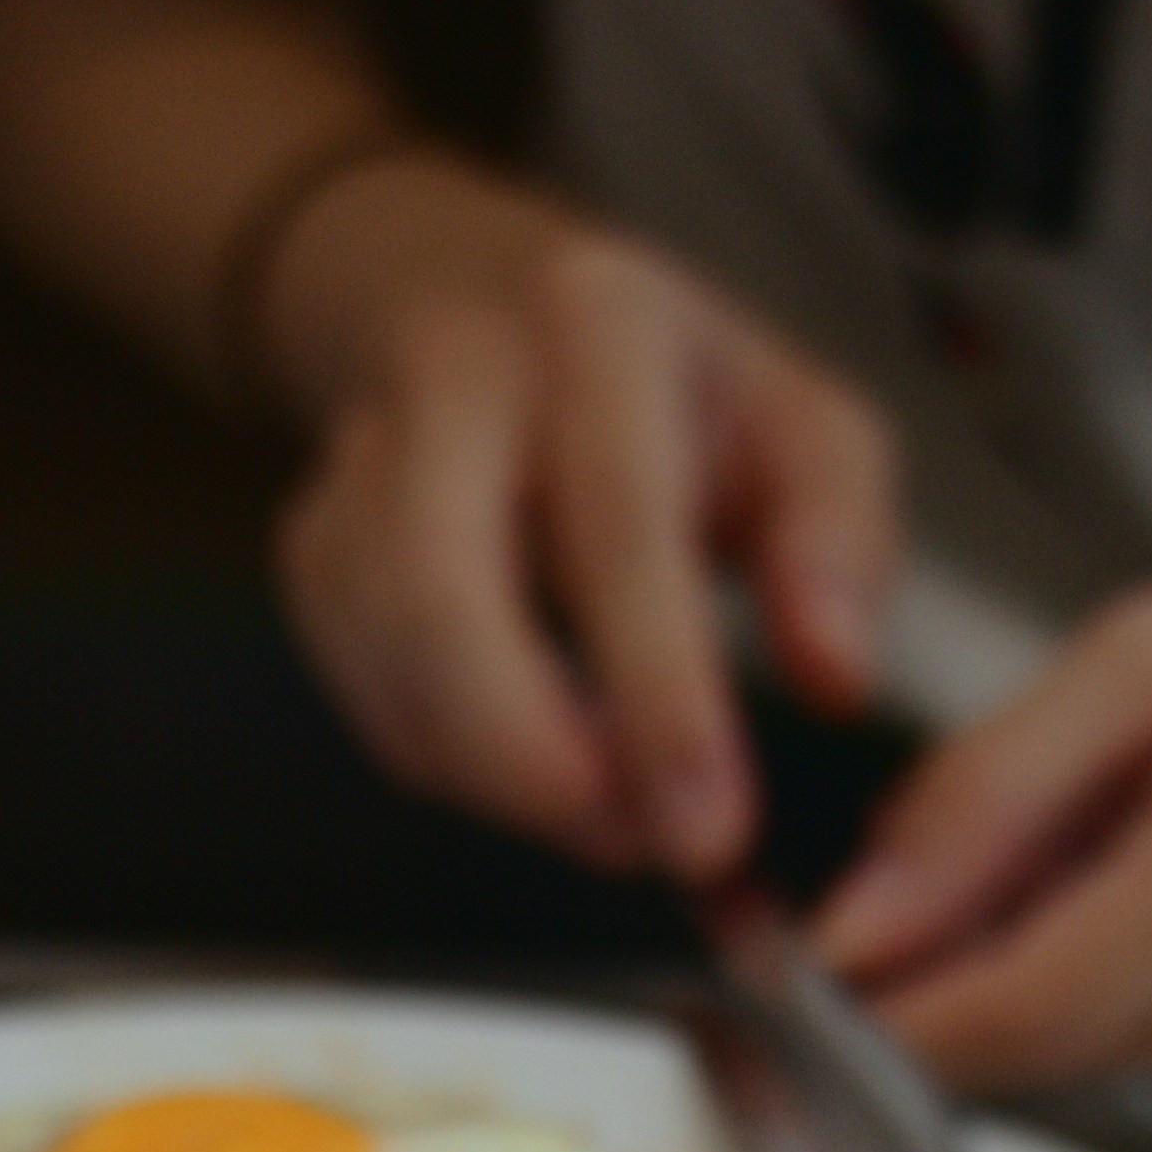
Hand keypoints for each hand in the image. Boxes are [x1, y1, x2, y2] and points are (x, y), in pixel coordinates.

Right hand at [263, 161, 899, 883]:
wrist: (485, 304)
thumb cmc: (663, 387)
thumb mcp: (804, 423)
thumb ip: (839, 543)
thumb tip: (834, 672)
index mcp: (599, 326)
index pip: (617, 523)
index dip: (657, 691)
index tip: (705, 826)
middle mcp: (457, 378)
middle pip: (439, 590)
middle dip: (526, 759)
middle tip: (630, 847)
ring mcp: (361, 461)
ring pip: (387, 656)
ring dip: (492, 775)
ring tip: (607, 813)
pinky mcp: (312, 545)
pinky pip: (362, 689)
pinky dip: (446, 758)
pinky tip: (528, 763)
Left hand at [813, 494, 1151, 1112]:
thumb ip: (994, 789)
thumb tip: (853, 929)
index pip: (1014, 1005)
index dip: (883, 1012)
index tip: (798, 975)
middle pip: (1052, 1048)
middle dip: (967, 982)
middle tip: (951, 880)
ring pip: (1117, 1060)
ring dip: (1074, 977)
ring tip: (1149, 842)